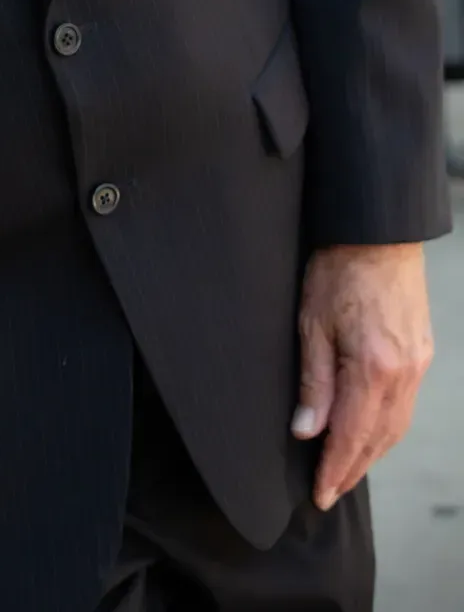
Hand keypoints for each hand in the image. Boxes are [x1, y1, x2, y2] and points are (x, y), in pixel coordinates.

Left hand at [292, 243, 432, 508]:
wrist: (376, 232)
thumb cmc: (337, 268)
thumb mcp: (311, 322)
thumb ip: (312, 382)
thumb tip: (306, 432)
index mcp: (372, 369)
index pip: (352, 437)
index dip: (334, 470)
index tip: (319, 495)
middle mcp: (403, 374)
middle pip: (378, 440)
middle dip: (352, 469)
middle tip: (328, 492)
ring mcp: (418, 364)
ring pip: (396, 427)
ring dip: (371, 453)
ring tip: (345, 470)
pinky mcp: (422, 352)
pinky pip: (405, 406)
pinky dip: (386, 428)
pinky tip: (370, 434)